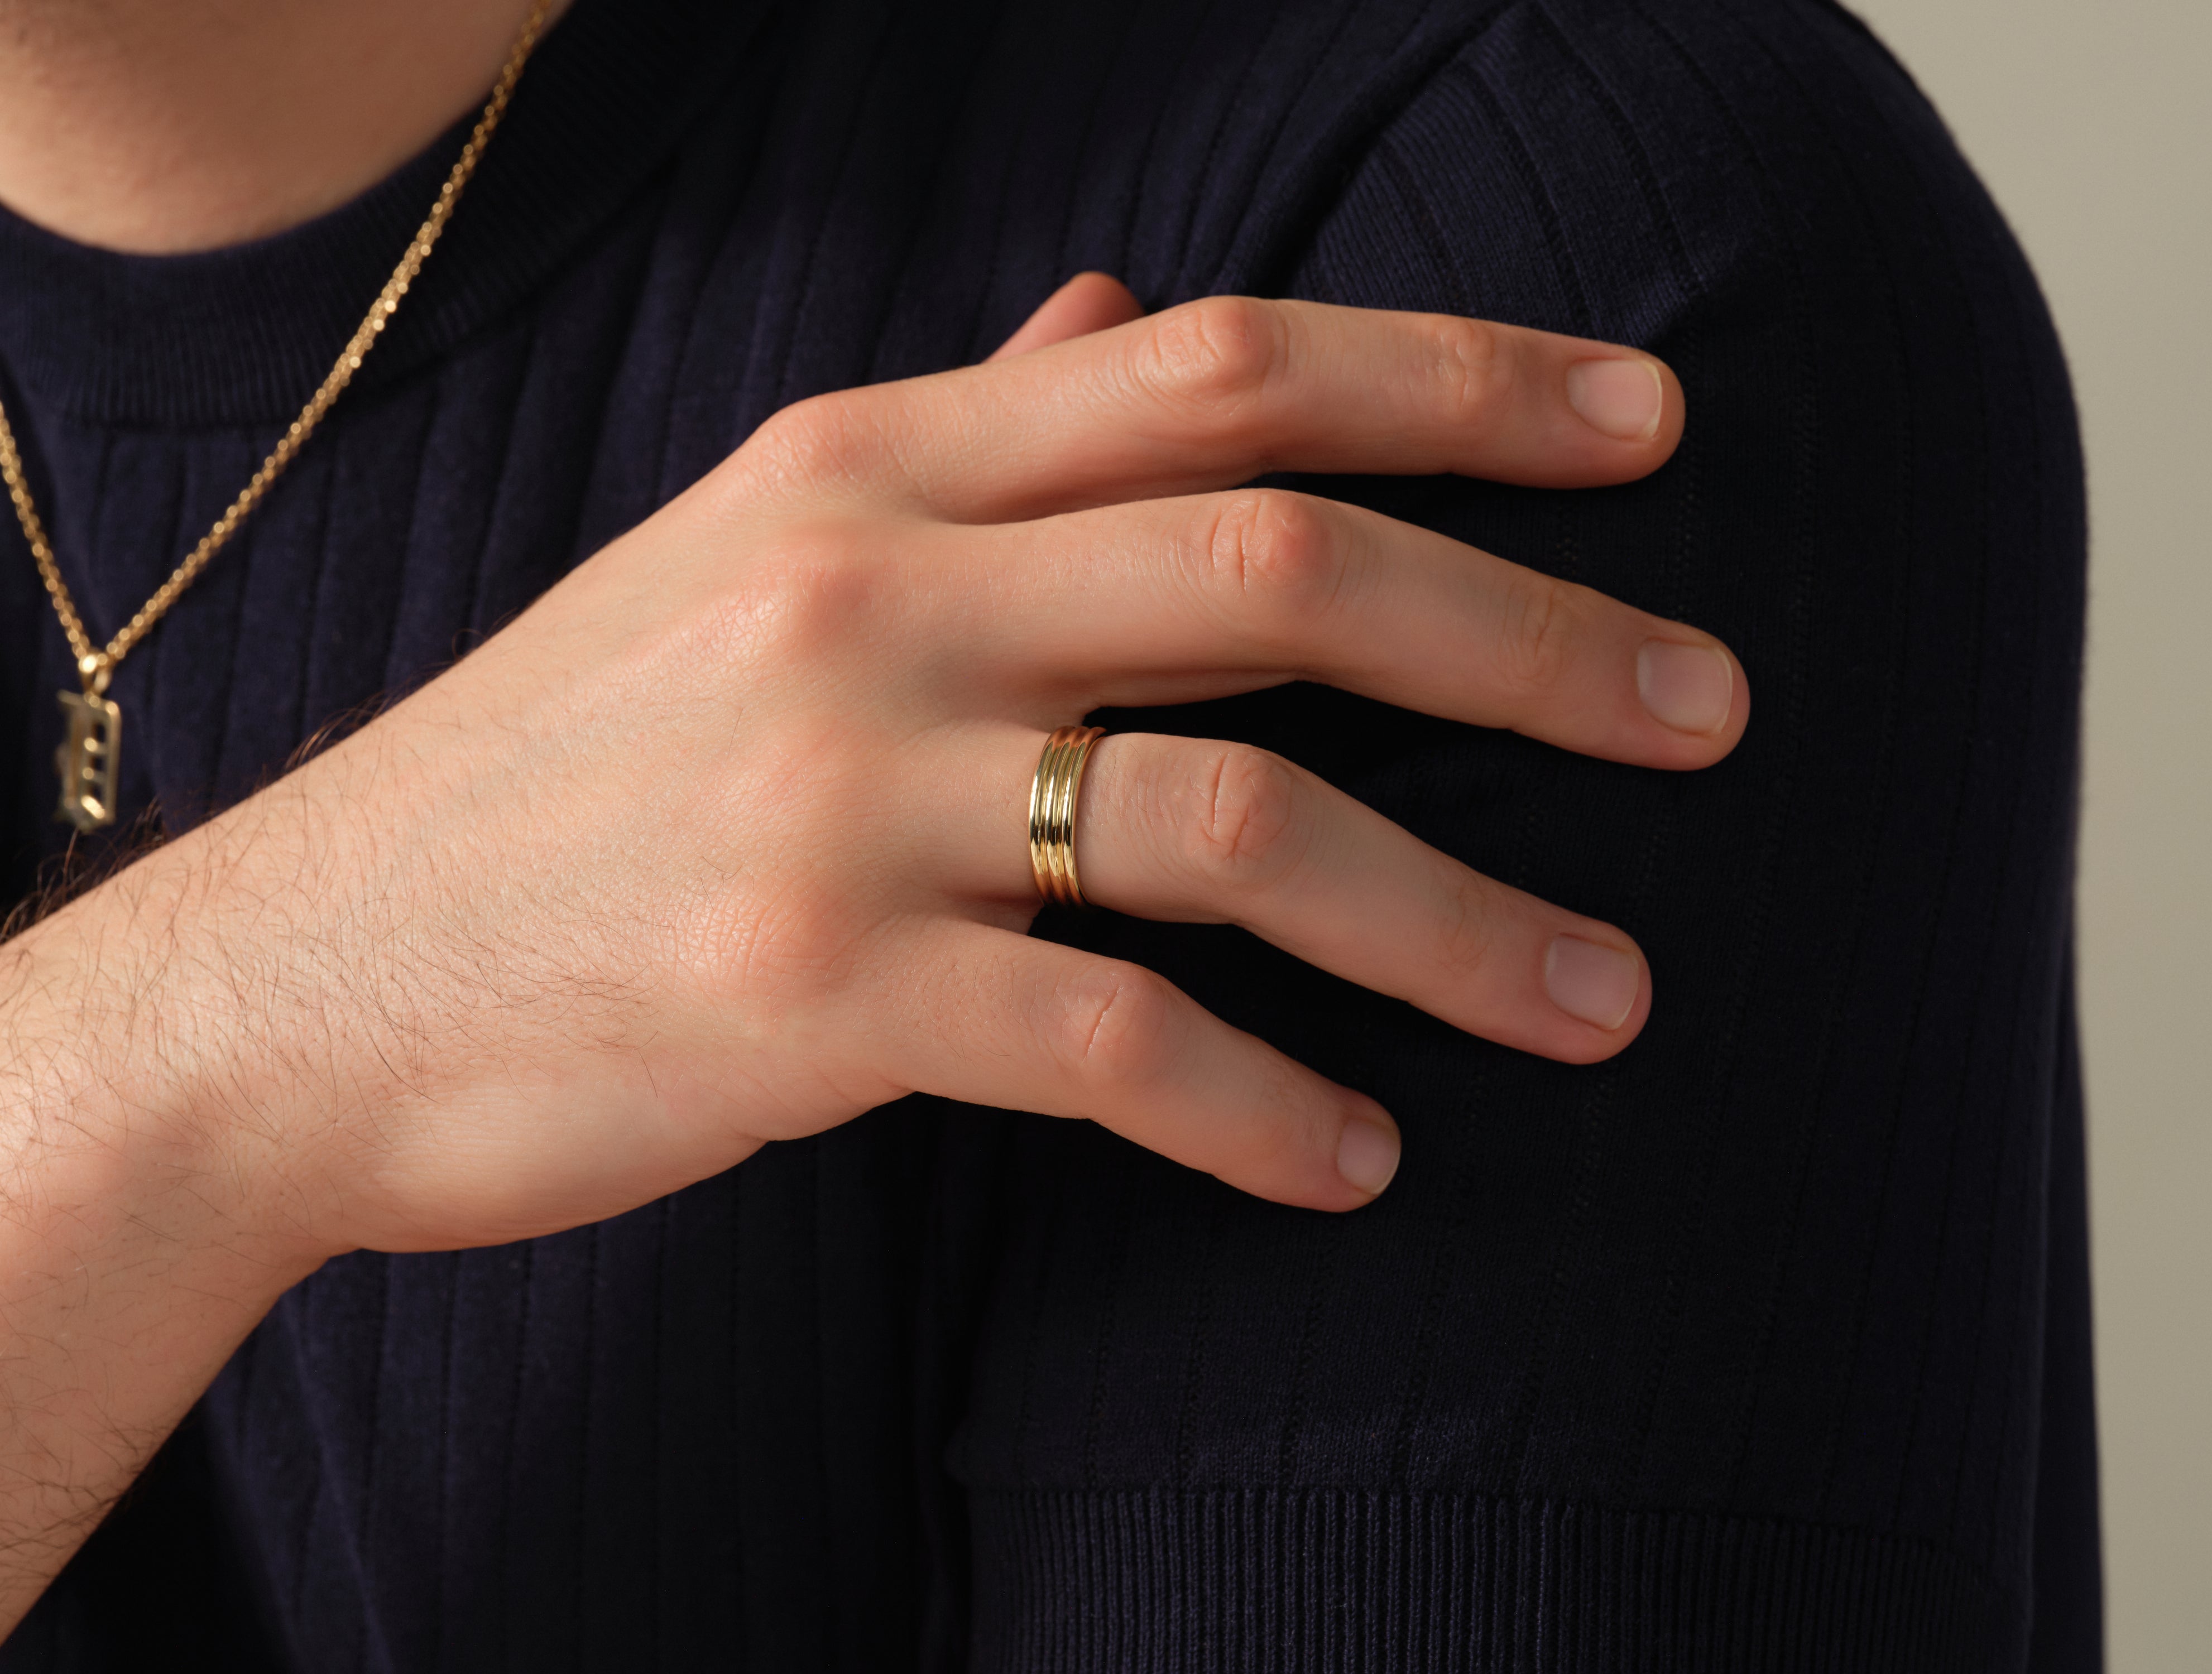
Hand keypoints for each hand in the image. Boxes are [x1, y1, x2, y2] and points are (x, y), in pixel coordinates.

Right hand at [44, 276, 1743, 1257]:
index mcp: (864, 469)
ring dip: (1453, 920)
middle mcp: (862, 597)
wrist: (307, 977)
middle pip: (1276, 566)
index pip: (1217, 370)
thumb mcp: (743, 552)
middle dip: (1529, 635)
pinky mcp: (804, 998)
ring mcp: (834, 800)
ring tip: (1606, 999)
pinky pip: (1105, 1045)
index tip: (1647, 426)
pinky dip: (1263, 1110)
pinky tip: (1357, 1158)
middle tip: (1710, 710)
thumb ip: (965, 430)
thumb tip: (1123, 307)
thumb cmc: (562, 766)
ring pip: (1230, 823)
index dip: (1458, 380)